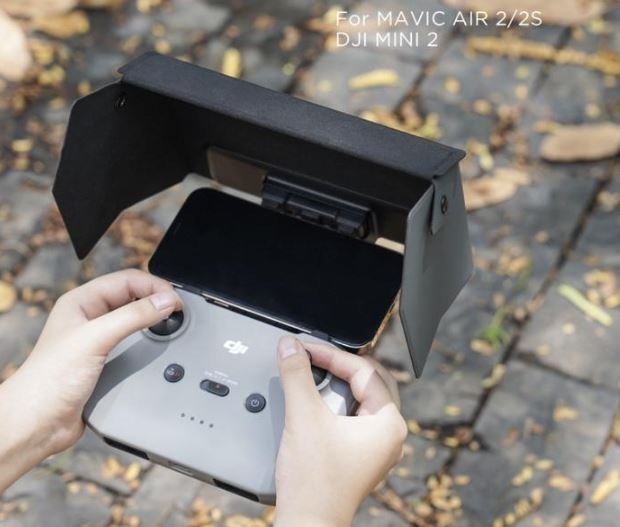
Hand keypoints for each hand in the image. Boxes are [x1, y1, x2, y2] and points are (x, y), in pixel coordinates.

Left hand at [0, 269, 181, 491]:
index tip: (176, 300)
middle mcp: (90, 317)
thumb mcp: (96, 339)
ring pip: (136, 319)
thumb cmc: (50, 380)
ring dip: (154, 320)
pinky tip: (158, 346)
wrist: (39, 423)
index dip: (154, 286)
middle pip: (134, 296)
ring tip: (171, 324)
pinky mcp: (107, 360)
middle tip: (178, 311)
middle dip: (157, 300)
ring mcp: (99, 339)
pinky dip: (150, 341)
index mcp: (81, 301)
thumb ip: (133, 317)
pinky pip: (135, 342)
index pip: (127, 280)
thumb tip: (166, 300)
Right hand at [274, 336, 406, 526]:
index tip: (306, 348)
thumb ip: (297, 375)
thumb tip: (291, 347)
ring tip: (313, 373)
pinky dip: (335, 402)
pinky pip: (353, 415)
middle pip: (369, 381)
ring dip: (337, 383)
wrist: (308, 523)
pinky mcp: (360, 455)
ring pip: (361, 398)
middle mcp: (389, 434)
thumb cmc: (315, 484)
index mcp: (388, 423)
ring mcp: (376, 446)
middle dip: (339, 365)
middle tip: (313, 355)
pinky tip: (316, 401)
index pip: (364, 371)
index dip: (332, 354)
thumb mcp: (304, 417)